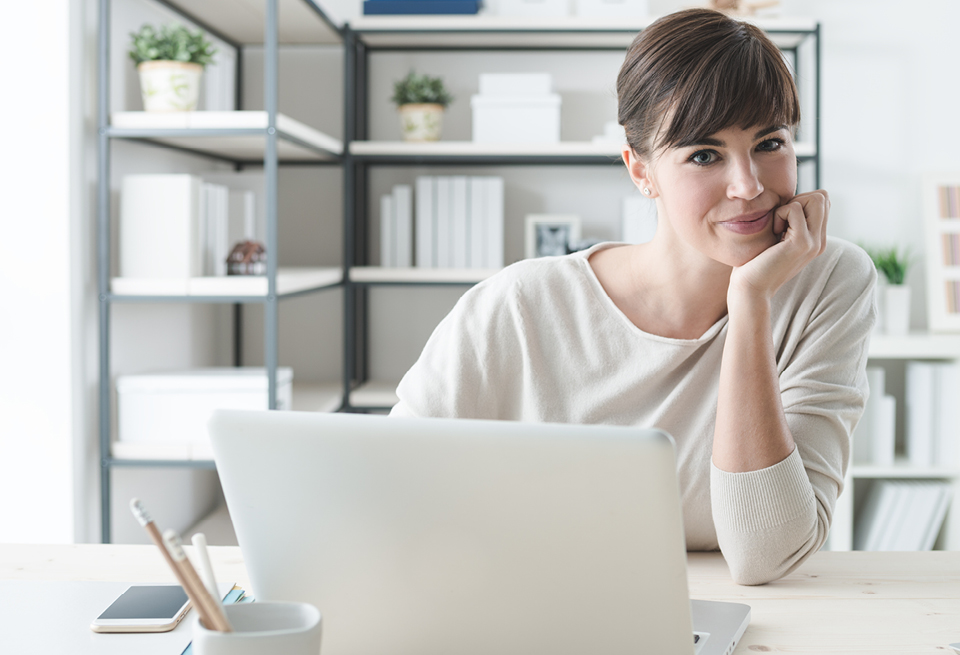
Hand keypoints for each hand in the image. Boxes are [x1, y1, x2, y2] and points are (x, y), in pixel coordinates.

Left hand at [728, 189, 829, 307]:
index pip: (823, 201)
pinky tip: (772, 233)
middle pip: (822, 197)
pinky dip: (779, 214)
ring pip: (816, 199)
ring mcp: (814, 242)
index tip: (782, 219)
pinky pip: (795, 208)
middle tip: (779, 221)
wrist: (750, 288)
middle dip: (797, 199)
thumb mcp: (776, 237)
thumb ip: (789, 221)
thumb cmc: (755, 262)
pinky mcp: (802, 243)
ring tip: (777, 227)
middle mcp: (819, 241)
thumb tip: (791, 198)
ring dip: (790, 206)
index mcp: (815, 240)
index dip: (800, 200)